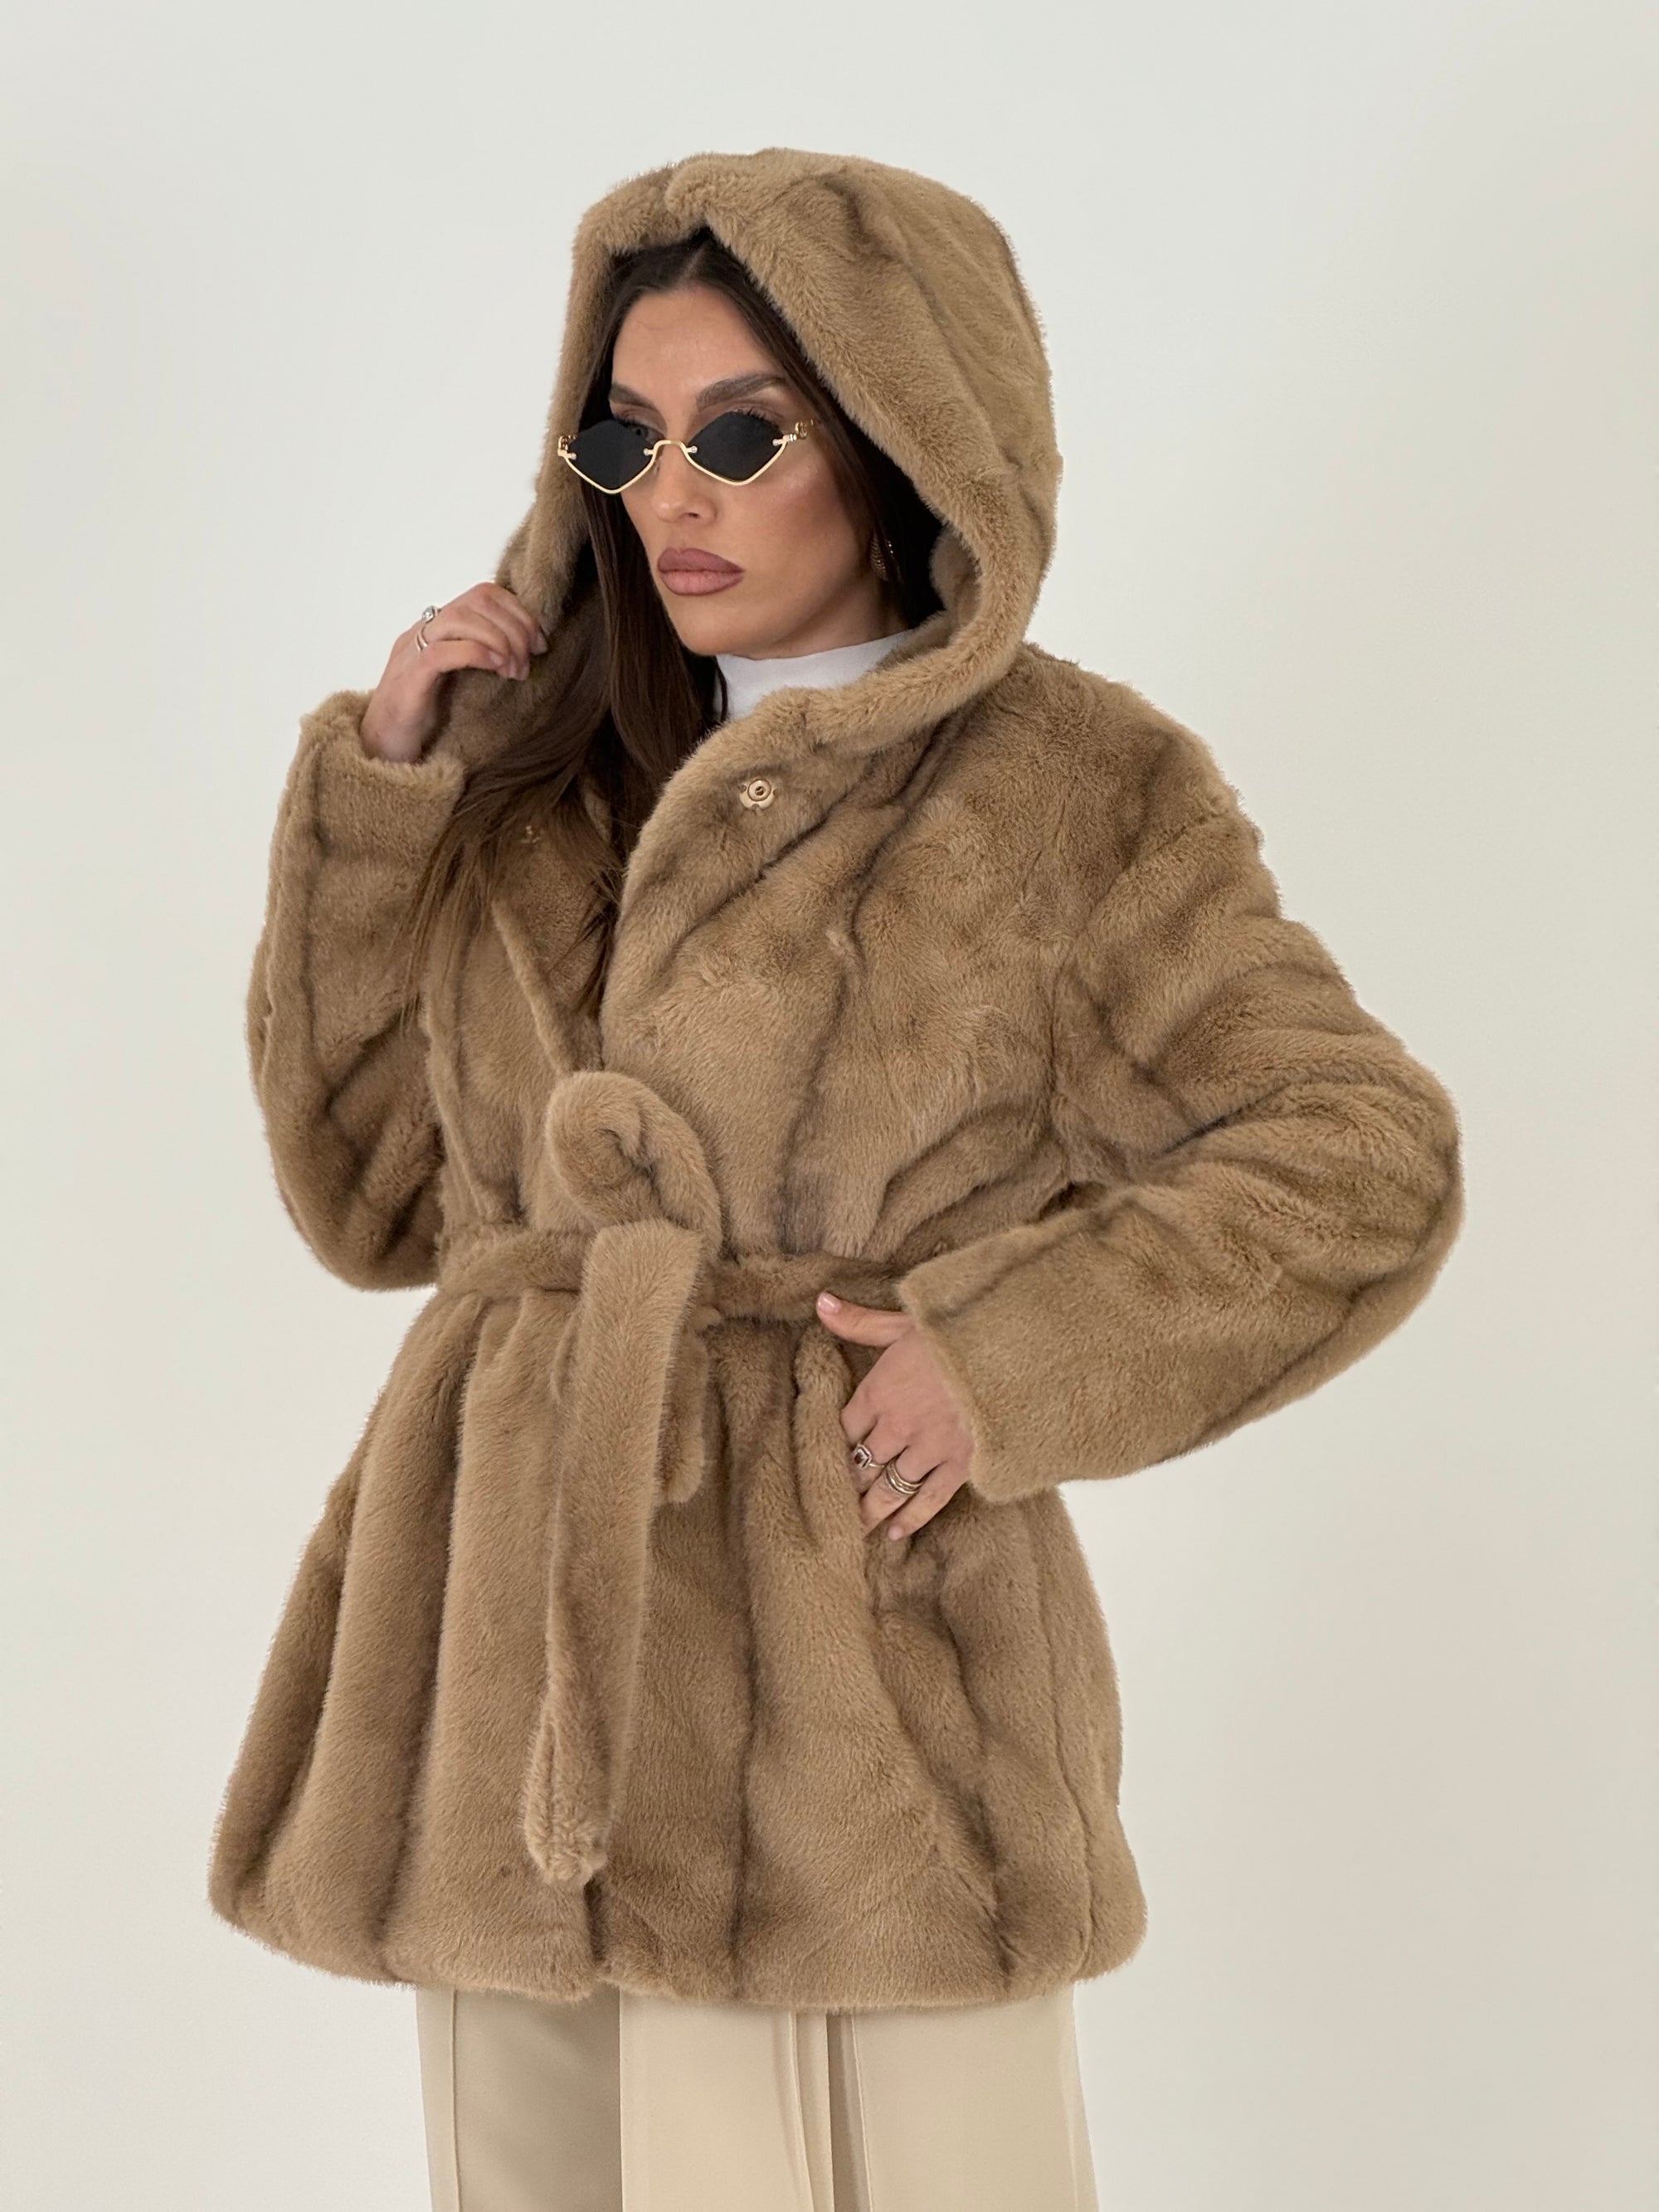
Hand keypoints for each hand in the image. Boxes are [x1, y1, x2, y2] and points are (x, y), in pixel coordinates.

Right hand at [359, 582, 547, 761]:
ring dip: (499, 640)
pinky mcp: (409, 679)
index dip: (518, 612)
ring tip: (516, 670)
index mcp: (436, 629)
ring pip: (460, 619)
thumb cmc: (423, 721)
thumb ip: (481, 660)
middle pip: (476, 601)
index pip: (482, 594)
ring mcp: (412, 652)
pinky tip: (498, 670)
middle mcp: (423, 632)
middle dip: (514, 626)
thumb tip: (525, 653)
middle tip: (530, 659)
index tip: (539, 643)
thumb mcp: (460, 681)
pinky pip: (443, 652)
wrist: (381, 750)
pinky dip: (478, 654)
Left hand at [814, 1291, 975, 1538]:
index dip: (830, 1445)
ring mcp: (929, 1449)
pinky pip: (927, 1501)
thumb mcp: (907, 1320)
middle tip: (827, 1506)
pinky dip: (909, 1519)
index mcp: (880, 1389)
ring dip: (867, 1509)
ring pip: (887, 1489)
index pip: (842, 1428)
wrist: (1017, 1350)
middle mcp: (898, 1425)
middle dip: (844, 1484)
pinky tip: (893, 1533)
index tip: (819, 1460)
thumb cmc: (961, 1330)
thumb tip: (820, 1302)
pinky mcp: (961, 1465)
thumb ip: (861, 1321)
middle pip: (860, 1464)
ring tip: (850, 1529)